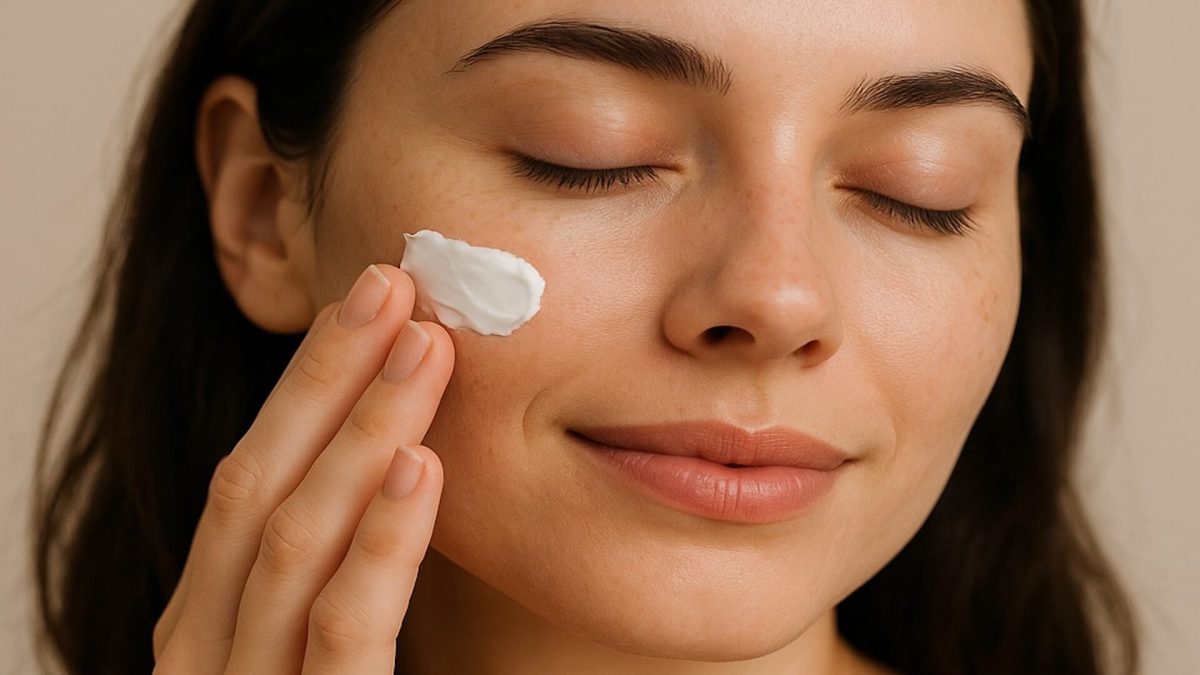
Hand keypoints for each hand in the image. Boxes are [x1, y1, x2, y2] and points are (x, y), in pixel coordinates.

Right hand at [152, 263, 454, 672]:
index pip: (250, 476)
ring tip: (425, 347)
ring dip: (361, 431)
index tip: (372, 301)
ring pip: (296, 540)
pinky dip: (381, 542)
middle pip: (258, 485)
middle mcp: (210, 646)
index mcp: (209, 618)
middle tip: (394, 284)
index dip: (309, 382)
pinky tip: (420, 465)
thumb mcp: (313, 642)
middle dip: (327, 378)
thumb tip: (395, 459)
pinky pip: (345, 628)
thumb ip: (332, 571)